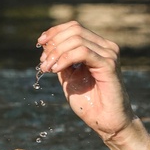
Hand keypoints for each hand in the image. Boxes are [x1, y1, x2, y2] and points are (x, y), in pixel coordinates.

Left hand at [37, 21, 149, 149]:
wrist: (106, 121)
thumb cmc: (89, 102)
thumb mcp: (69, 77)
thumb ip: (61, 61)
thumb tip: (47, 47)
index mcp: (98, 47)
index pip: (74, 27)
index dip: (55, 32)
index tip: (40, 43)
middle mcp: (106, 47)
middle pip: (74, 30)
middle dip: (54, 44)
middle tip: (43, 62)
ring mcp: (109, 55)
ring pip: (77, 39)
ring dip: (56, 53)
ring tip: (47, 68)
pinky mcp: (109, 65)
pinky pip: (82, 52)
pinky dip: (64, 58)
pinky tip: (56, 69)